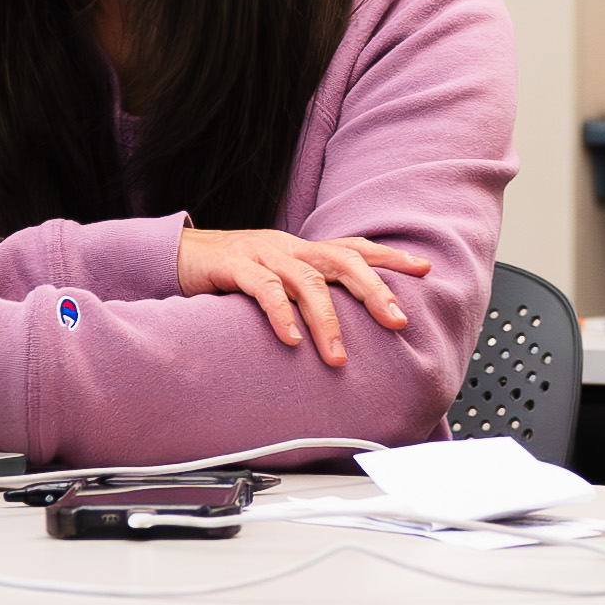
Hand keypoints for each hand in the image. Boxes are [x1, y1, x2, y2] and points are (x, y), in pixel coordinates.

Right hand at [175, 227, 431, 364]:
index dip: (390, 256)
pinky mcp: (233, 266)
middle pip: (342, 261)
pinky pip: (262, 288)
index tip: (424, 270)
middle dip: (374, 290)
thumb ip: (310, 291)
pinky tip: (291, 340)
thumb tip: (350, 322)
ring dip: (327, 320)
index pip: (355, 248)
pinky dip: (279, 314)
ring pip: (306, 281)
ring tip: (338, 356)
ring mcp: (263, 254)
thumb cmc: (236, 270)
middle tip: (398, 321)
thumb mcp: (280, 276)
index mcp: (305, 250)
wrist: (180, 254)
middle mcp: (291, 247)